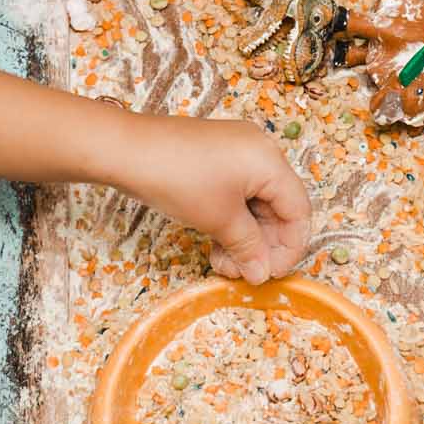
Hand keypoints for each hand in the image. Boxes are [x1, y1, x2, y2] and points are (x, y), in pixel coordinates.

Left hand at [109, 115, 312, 282]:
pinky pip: (238, 192)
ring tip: (224, 263)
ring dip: (245, 236)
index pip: (299, 210)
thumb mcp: (218, 220)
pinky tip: (217, 243)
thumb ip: (248, 247)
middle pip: (278, 207)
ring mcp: (238, 151)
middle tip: (243, 272)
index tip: (271, 273)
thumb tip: (262, 273)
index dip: (290, 247)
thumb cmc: (176, 178)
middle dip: (263, 244)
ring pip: (256, 203)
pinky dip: (232, 219)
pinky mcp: (217, 156)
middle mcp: (260, 151)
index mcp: (270, 161)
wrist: (125, 150)